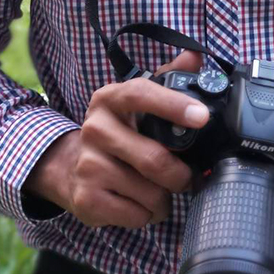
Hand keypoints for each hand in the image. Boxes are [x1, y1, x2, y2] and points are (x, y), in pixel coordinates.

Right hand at [25, 50, 205, 228]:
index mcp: (110, 99)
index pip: (141, 95)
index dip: (174, 105)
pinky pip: (137, 216)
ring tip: (160, 190)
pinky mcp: (87, 199)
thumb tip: (195, 57)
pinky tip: (140, 203)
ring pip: (150, 193)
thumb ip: (168, 78)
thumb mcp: (137, 101)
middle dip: (181, 175)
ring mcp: (88, 165)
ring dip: (165, 197)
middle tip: (189, 176)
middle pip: (153, 159)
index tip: (202, 117)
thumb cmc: (118, 131)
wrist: (71, 167)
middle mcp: (94, 129)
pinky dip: (148, 214)